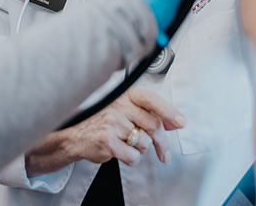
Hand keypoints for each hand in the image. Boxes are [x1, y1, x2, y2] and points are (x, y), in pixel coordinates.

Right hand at [24, 88, 185, 175]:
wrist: (74, 135)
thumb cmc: (103, 122)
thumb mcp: (124, 110)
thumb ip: (148, 113)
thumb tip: (176, 123)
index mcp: (124, 95)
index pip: (152, 100)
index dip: (169, 112)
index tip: (181, 123)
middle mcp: (119, 106)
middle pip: (154, 125)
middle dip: (163, 143)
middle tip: (164, 153)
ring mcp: (113, 123)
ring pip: (144, 143)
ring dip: (141, 150)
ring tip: (128, 145)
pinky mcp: (108, 141)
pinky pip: (133, 156)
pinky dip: (131, 159)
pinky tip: (121, 153)